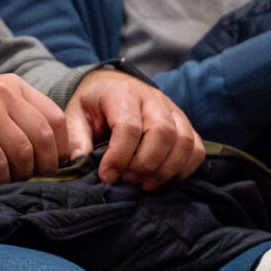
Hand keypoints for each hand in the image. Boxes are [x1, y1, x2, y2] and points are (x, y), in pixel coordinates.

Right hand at [0, 75, 66, 183]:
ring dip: (22, 174)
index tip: (56, 164)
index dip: (62, 145)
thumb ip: (18, 113)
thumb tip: (50, 149)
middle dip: (46, 165)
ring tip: (13, 181)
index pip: (55, 116)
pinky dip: (0, 177)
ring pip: (23, 151)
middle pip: (44, 135)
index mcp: (13, 85)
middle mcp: (3, 94)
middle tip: (38, 180)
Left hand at [64, 68, 204, 188]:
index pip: (129, 126)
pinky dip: (184, 168)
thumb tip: (80, 163)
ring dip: (165, 170)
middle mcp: (153, 98)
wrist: (111, 86)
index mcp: (122, 92)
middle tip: (127, 180)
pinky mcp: (185, 124)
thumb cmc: (93, 105)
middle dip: (144, 165)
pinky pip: (196, 148)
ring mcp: (173, 110)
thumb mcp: (74, 116)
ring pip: (184, 141)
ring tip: (143, 183)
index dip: (119, 156)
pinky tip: (162, 178)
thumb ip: (76, 138)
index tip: (106, 176)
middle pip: (162, 133)